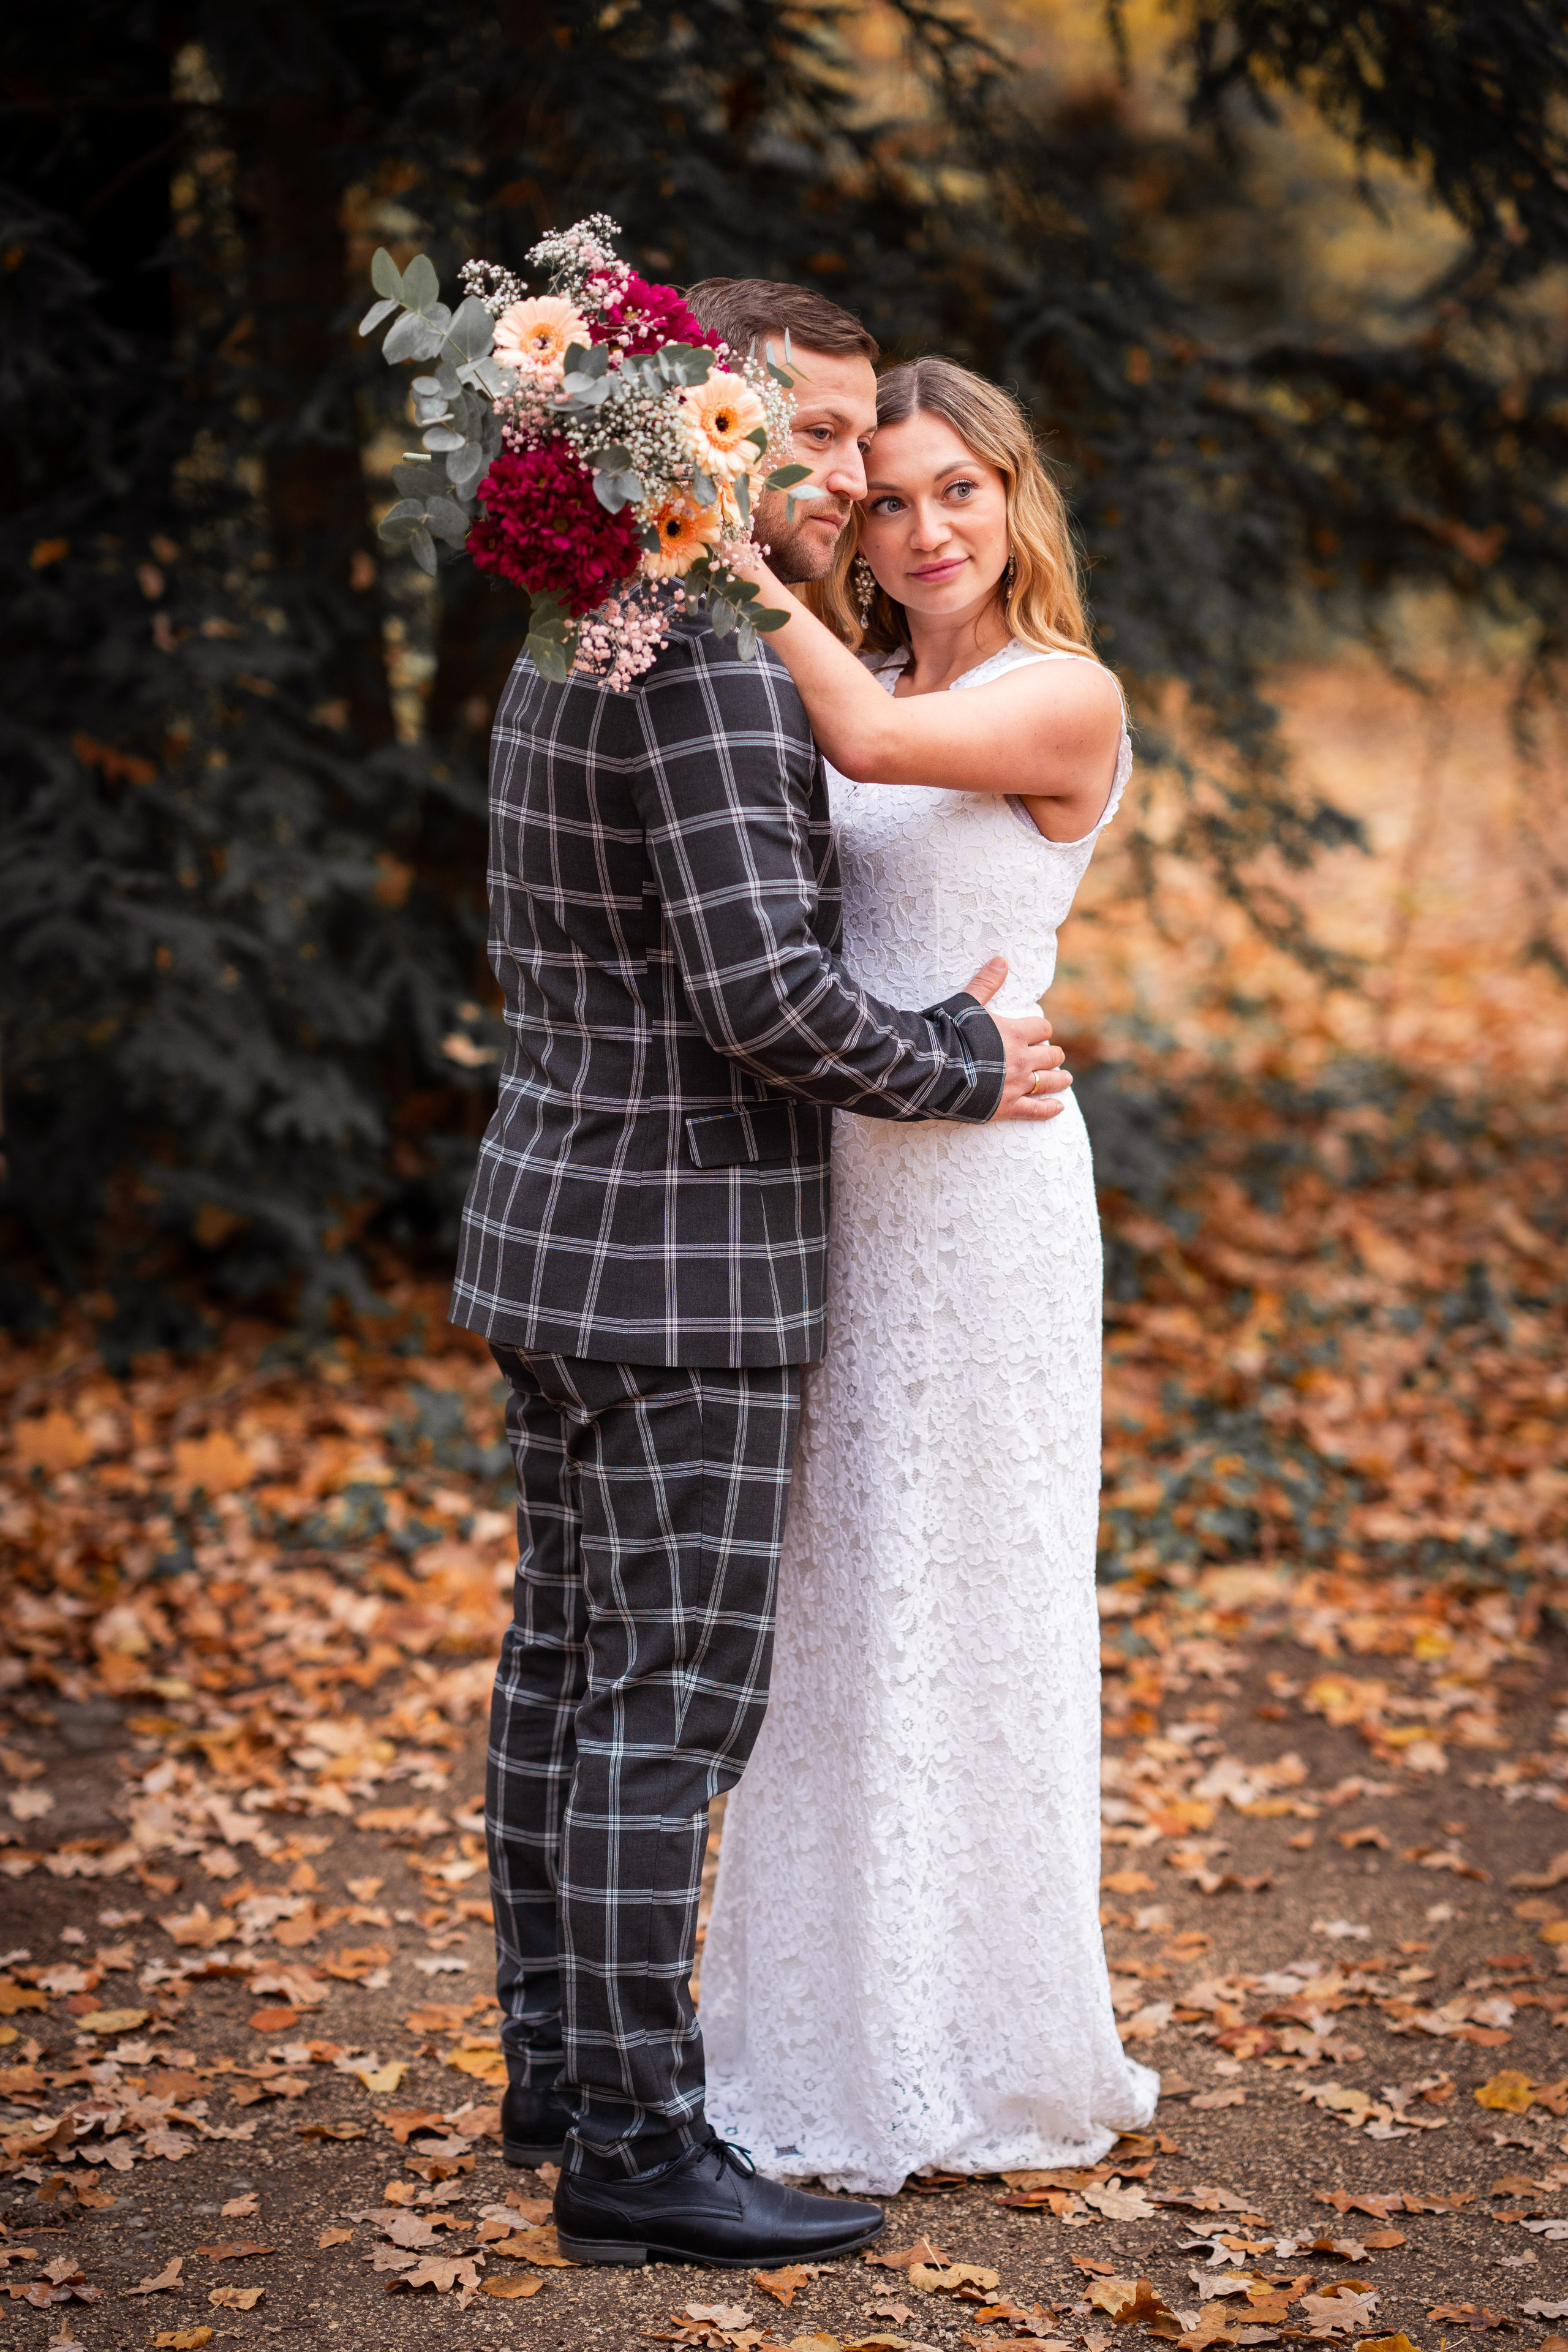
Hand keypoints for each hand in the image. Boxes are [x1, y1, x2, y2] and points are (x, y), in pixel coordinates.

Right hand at [962, 955, 1070, 1121]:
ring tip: (1066, 1078)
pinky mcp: (1007, 1107)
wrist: (935, 1069)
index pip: (1042, 1029)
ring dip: (1060, 1079)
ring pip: (1049, 1082)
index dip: (1042, 1031)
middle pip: (1051, 1055)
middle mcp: (1022, 1059)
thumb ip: (986, 983)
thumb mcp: (966, 1003)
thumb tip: (1001, 960)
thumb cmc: (948, 1033)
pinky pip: (1036, 1110)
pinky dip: (1049, 1109)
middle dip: (1053, 1054)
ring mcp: (1017, 1085)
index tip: (1040, 1033)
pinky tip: (1059, 1108)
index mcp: (1015, 1033)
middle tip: (1053, 1055)